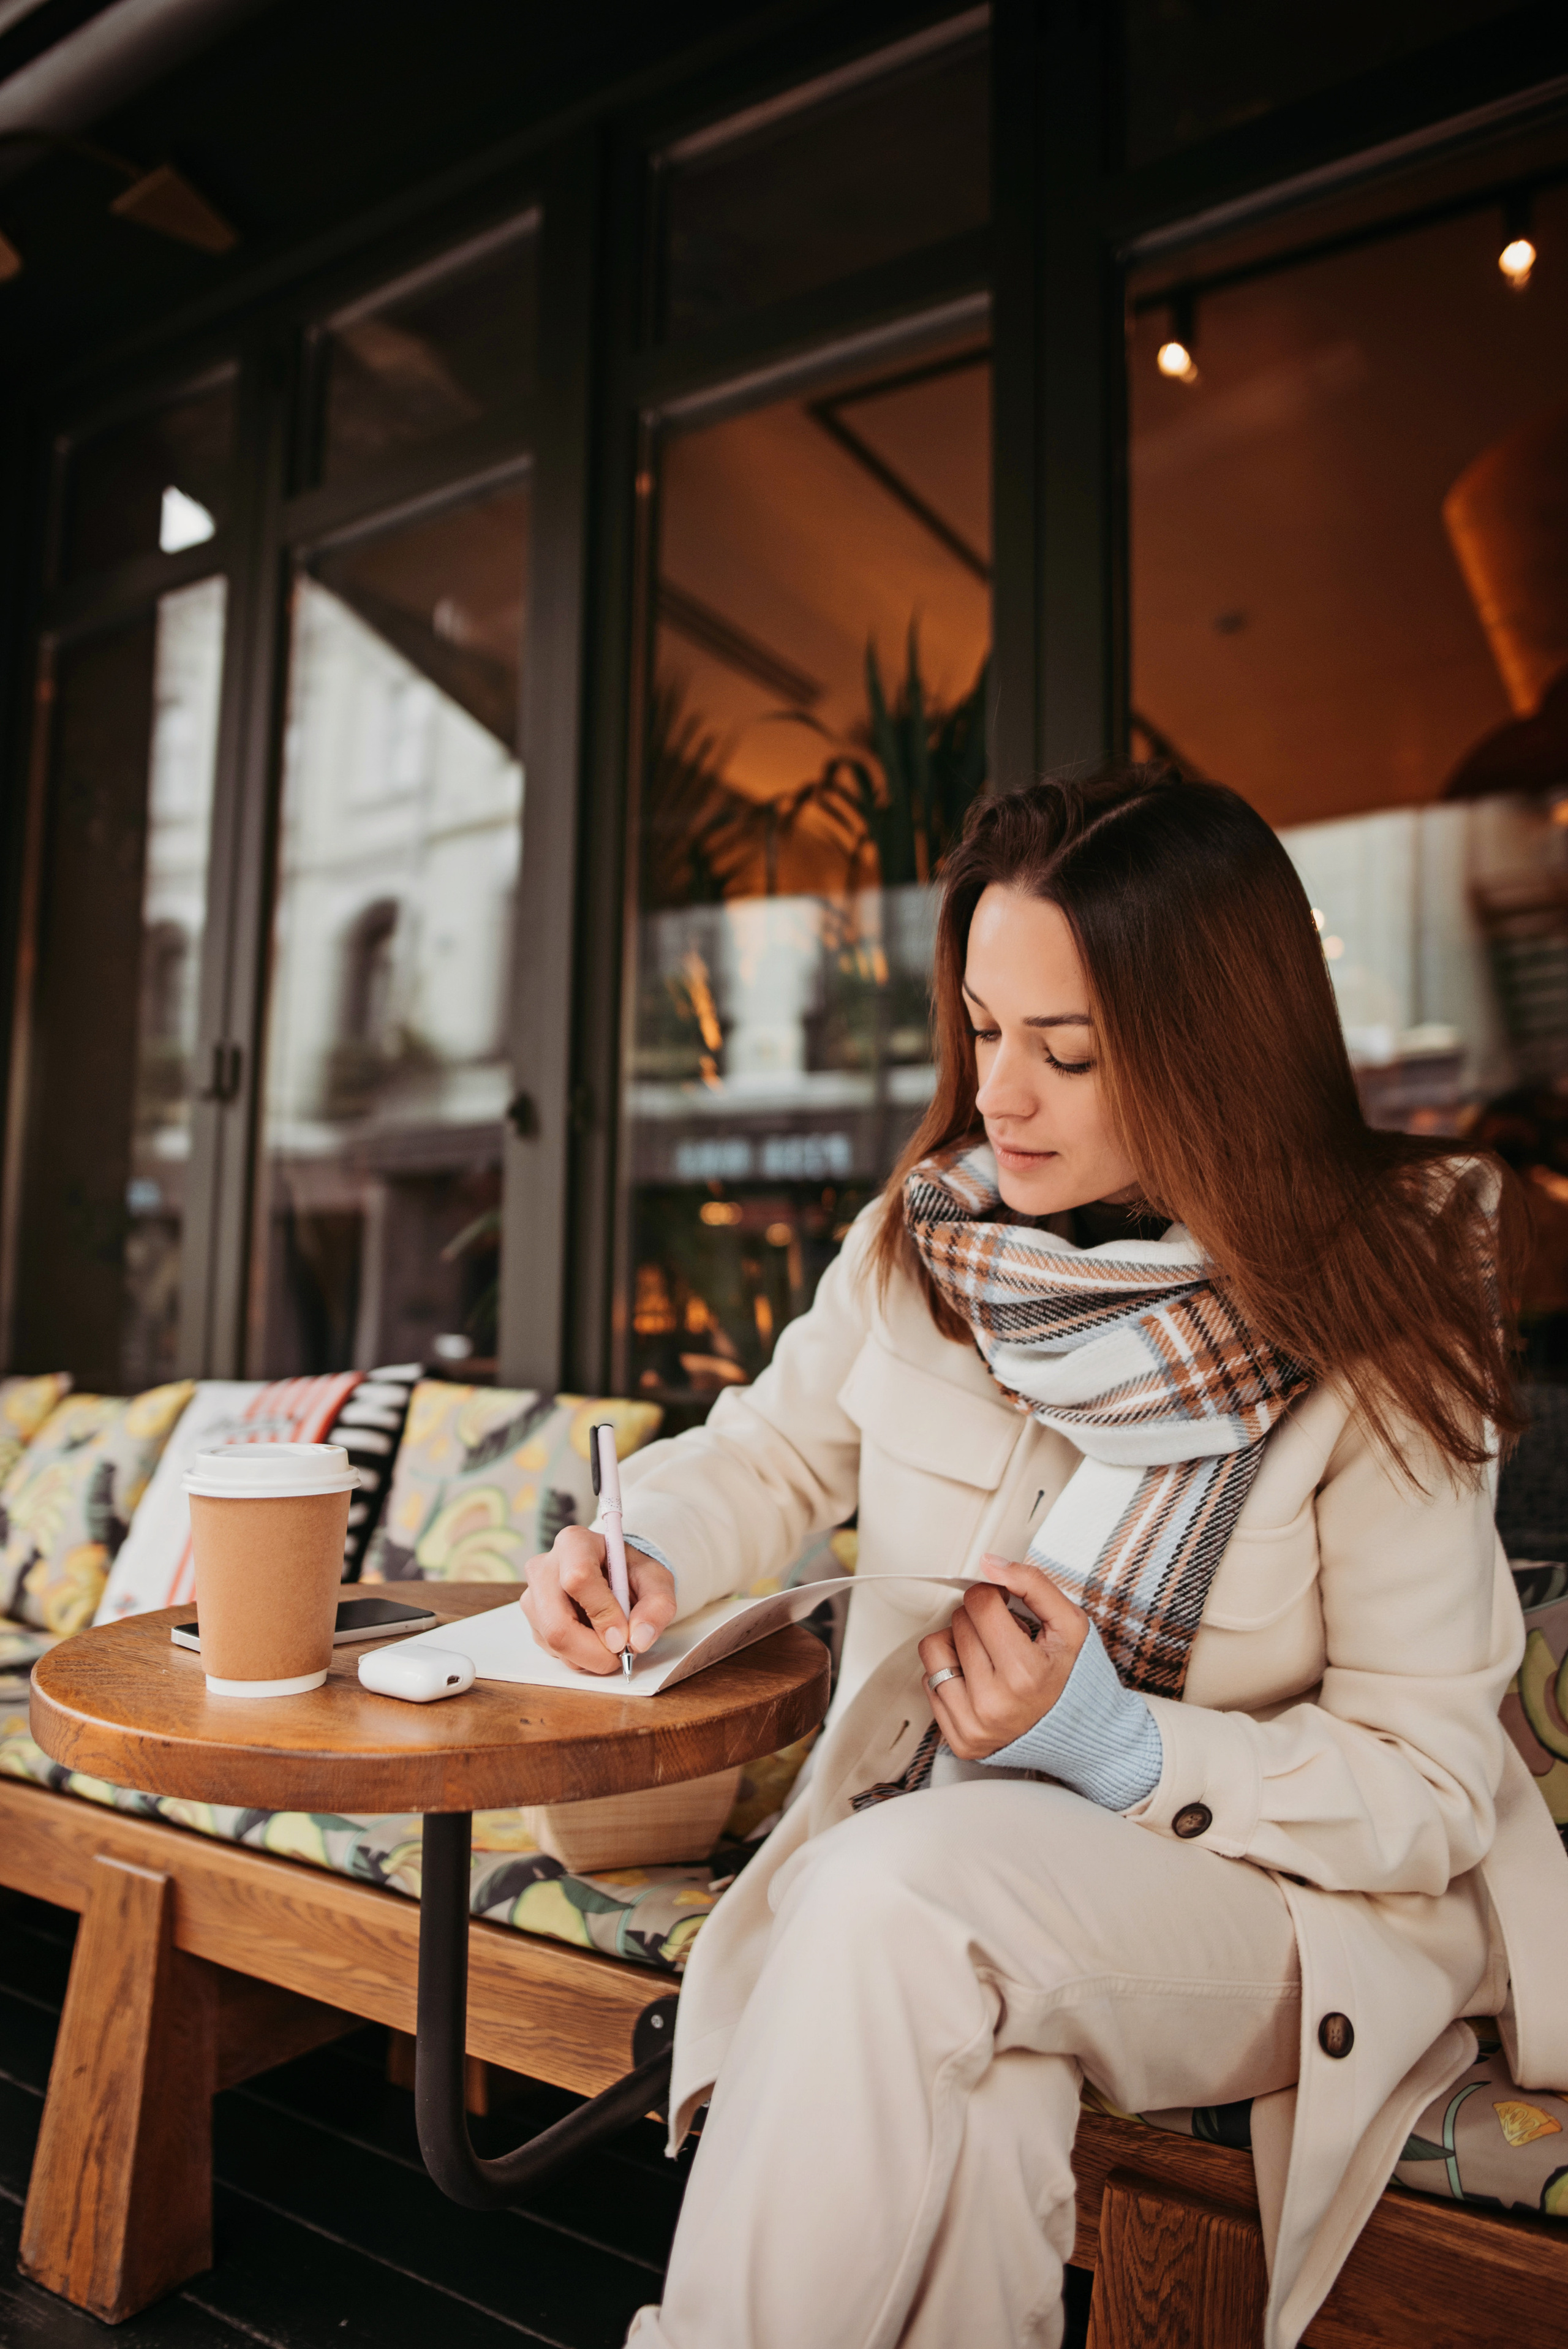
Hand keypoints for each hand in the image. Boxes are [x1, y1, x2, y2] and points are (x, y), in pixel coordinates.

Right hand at [519, 1526, 676, 1675]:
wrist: (614, 1575)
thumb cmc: (632, 1574)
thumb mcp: (656, 1581)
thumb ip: (657, 1607)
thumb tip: (638, 1640)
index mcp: (574, 1543)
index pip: (578, 1579)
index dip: (603, 1614)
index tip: (624, 1636)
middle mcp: (544, 1567)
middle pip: (557, 1623)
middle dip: (593, 1651)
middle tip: (619, 1656)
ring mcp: (533, 1595)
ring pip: (554, 1643)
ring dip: (589, 1656)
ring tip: (610, 1641)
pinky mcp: (532, 1620)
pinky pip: (552, 1651)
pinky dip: (579, 1656)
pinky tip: (593, 1638)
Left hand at [917, 1554, 1090, 1759]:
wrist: (1080, 1734)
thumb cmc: (1073, 1677)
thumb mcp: (1070, 1624)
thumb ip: (1033, 1585)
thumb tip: (989, 1564)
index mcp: (1024, 1673)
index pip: (980, 1604)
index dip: (992, 1595)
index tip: (1004, 1604)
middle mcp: (993, 1703)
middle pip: (958, 1624)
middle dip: (979, 1619)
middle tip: (1004, 1636)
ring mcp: (973, 1725)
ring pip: (934, 1651)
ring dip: (957, 1643)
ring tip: (986, 1654)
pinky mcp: (959, 1739)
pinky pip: (928, 1683)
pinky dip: (950, 1673)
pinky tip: (978, 1680)